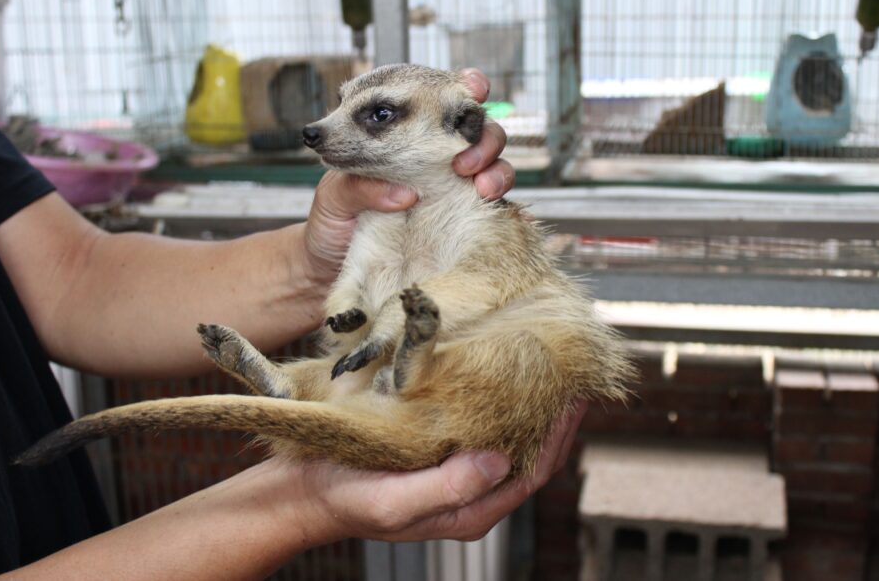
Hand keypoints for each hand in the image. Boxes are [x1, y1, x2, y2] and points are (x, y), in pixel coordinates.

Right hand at [300, 401, 586, 542]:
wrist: (304, 490)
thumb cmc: (346, 501)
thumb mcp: (395, 502)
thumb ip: (449, 487)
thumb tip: (500, 460)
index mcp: (470, 509)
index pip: (533, 473)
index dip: (559, 436)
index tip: (574, 398)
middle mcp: (471, 489)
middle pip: (530, 453)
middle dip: (555, 418)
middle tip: (572, 375)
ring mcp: (455, 467)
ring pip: (509, 436)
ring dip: (531, 407)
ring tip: (547, 370)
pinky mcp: (437, 447)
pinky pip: (480, 422)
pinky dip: (499, 400)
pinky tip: (501, 373)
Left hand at [301, 68, 514, 284]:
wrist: (331, 271)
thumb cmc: (330, 224)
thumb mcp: (332, 198)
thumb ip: (359, 186)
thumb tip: (404, 193)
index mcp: (405, 136)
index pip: (442, 101)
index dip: (465, 87)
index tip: (473, 86)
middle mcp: (435, 157)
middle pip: (479, 131)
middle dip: (484, 138)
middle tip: (464, 162)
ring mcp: (452, 190)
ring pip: (495, 166)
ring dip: (497, 171)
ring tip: (481, 189)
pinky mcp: (461, 223)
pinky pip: (495, 210)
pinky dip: (506, 207)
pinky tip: (506, 213)